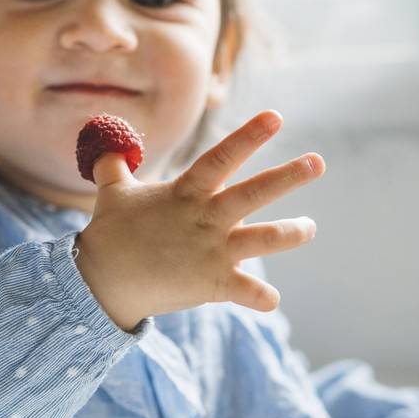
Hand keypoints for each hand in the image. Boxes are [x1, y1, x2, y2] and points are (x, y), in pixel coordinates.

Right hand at [75, 110, 324, 330]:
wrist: (101, 283)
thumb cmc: (110, 235)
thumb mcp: (112, 193)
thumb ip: (115, 167)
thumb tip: (106, 148)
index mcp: (186, 193)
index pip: (221, 157)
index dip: (248, 136)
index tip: (275, 117)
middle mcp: (205, 219)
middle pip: (253, 193)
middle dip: (288, 176)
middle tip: (318, 162)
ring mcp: (211, 252)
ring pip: (263, 239)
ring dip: (291, 232)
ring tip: (311, 226)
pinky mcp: (212, 284)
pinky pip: (246, 292)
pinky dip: (261, 297)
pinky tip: (272, 300)